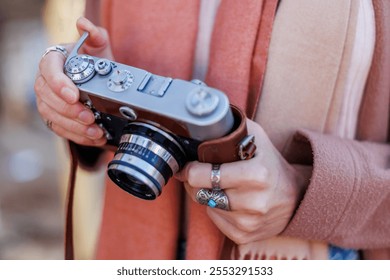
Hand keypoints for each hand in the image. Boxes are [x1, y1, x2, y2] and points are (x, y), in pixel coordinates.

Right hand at [35, 17, 112, 145]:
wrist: (97, 82)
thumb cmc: (94, 63)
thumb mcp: (99, 48)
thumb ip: (95, 35)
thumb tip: (83, 24)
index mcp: (54, 61)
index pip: (49, 70)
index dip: (59, 83)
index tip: (74, 95)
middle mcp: (46, 81)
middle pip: (48, 97)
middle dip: (70, 110)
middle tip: (89, 117)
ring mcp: (48, 101)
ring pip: (53, 116)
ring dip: (74, 126)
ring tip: (95, 131)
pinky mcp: (54, 117)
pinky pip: (60, 129)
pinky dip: (77, 136)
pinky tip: (93, 138)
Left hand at [175, 119, 308, 244]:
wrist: (296, 196)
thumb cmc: (271, 164)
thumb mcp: (257, 138)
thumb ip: (231, 128)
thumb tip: (202, 125)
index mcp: (255, 175)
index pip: (201, 176)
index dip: (190, 169)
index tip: (188, 165)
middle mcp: (252, 202)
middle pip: (199, 192)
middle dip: (196, 181)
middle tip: (202, 173)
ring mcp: (248, 222)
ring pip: (205, 206)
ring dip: (207, 195)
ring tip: (222, 186)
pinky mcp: (244, 235)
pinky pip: (214, 220)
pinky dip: (217, 210)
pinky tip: (230, 201)